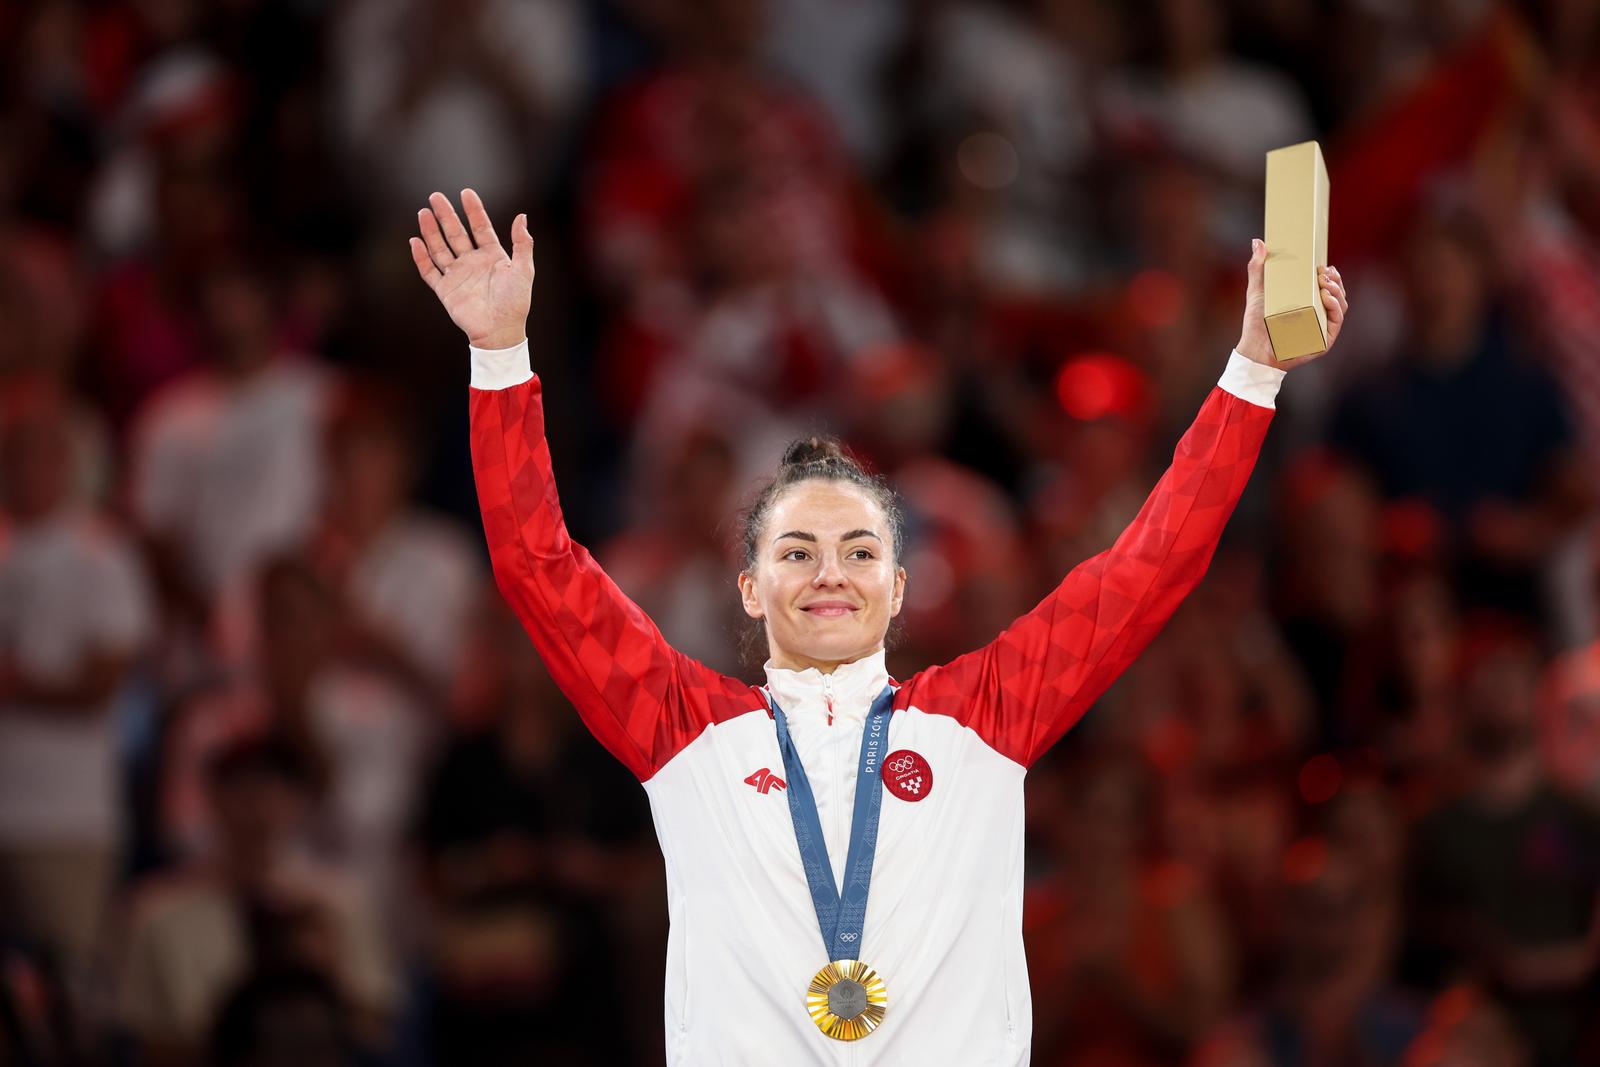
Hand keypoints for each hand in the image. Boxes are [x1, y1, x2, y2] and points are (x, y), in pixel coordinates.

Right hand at [410, 189, 533, 349]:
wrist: (500, 331)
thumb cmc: (515, 302)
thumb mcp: (523, 270)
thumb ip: (522, 244)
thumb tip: (522, 217)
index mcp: (492, 256)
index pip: (480, 227)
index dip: (474, 210)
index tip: (465, 192)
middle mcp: (472, 263)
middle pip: (456, 234)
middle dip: (446, 215)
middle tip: (435, 196)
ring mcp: (457, 275)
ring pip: (440, 249)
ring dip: (431, 232)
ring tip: (423, 213)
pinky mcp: (445, 290)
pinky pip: (429, 272)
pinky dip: (421, 258)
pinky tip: (415, 242)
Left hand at [1235, 239, 1347, 367]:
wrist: (1254, 349)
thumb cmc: (1257, 321)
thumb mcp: (1258, 290)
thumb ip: (1258, 267)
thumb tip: (1258, 241)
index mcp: (1308, 300)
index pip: (1327, 284)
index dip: (1330, 274)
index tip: (1324, 265)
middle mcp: (1318, 312)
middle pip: (1337, 293)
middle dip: (1335, 280)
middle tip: (1324, 272)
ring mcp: (1322, 326)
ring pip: (1340, 305)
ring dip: (1337, 291)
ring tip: (1325, 283)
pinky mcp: (1323, 340)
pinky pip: (1336, 322)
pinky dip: (1335, 308)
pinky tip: (1328, 298)